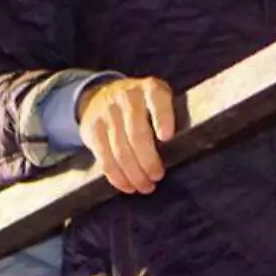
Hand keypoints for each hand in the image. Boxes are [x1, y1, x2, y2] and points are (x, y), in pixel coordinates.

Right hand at [78, 76, 174, 194]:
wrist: (102, 94)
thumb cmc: (142, 105)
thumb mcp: (157, 99)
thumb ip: (169, 116)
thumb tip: (183, 150)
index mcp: (150, 88)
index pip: (157, 100)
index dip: (162, 118)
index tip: (167, 137)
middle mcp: (127, 97)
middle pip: (137, 134)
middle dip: (148, 161)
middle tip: (157, 177)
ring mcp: (107, 112)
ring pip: (120, 150)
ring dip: (134, 174)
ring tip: (145, 186)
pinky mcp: (92, 129)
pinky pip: (104, 158)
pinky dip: (117, 177)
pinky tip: (127, 186)